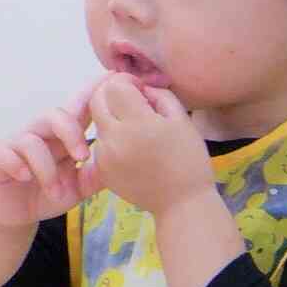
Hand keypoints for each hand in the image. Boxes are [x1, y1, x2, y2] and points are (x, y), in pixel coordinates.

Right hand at [0, 79, 102, 228]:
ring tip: (54, 192)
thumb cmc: (48, 194)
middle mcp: (39, 134)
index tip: (112, 77)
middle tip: (82, 158)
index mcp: (62, 138)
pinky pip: (4, 152)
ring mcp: (14, 143)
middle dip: (72, 134)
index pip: (78, 110)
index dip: (92, 93)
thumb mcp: (79, 188)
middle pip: (55, 115)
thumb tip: (123, 160)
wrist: (14, 214)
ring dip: (47, 171)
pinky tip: (25, 177)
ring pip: (32, 141)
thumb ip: (96, 175)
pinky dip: (17, 165)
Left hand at [85, 74, 211, 216]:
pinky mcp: (102, 170)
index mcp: (139, 123)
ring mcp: (105, 156)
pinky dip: (112, 140)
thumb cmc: (190, 161)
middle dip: (111, 94)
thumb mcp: (183, 121)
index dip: (127, 81)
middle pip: (97, 100)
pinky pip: (100, 144)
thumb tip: (140, 88)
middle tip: (130, 101)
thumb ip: (160, 96)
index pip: (115, 85)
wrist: (182, 205)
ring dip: (112, 117)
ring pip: (98, 122)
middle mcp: (115, 138)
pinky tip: (132, 149)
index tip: (141, 90)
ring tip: (136, 129)